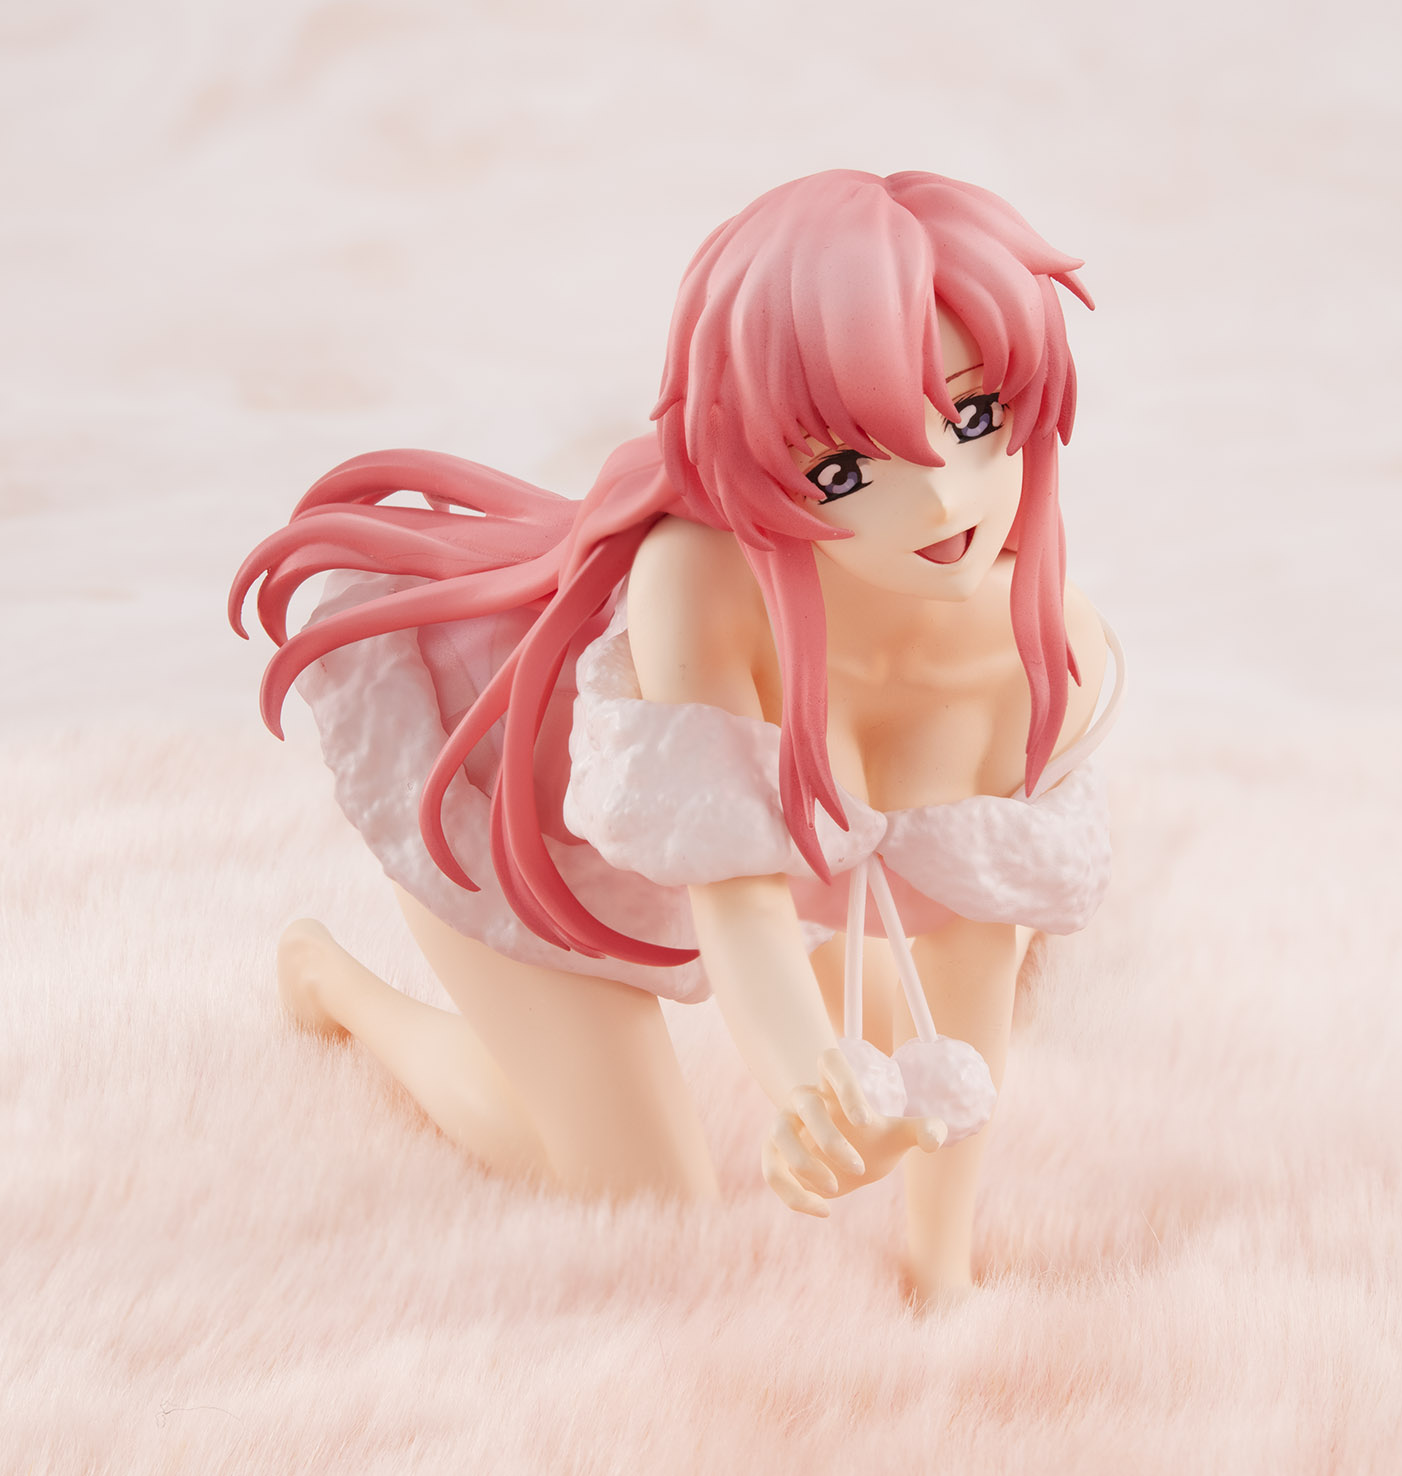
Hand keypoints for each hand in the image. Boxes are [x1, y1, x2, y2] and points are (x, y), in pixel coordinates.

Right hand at [760, 1047, 947, 1217]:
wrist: (845, 1163)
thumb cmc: (873, 1141)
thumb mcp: (900, 1136)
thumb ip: (923, 1130)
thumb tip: (934, 1140)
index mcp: (833, 1085)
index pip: (831, 1062)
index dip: (845, 1086)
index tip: (866, 1121)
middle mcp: (803, 1100)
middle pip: (805, 1101)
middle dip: (829, 1136)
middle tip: (859, 1168)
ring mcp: (783, 1126)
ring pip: (779, 1134)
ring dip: (804, 1163)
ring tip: (835, 1190)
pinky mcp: (773, 1156)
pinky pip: (771, 1171)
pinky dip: (792, 1194)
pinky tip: (824, 1211)